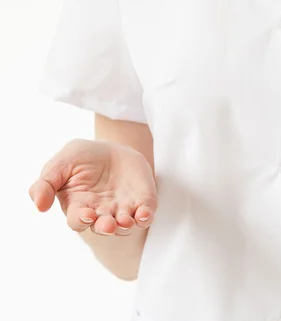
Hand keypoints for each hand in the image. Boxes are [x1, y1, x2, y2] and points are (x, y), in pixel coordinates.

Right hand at [29, 139, 156, 235]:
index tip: (87, 214)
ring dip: (126, 225)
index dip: (82, 220)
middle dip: (106, 228)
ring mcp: (123, 210)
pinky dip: (145, 217)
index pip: (79, 221)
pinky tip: (144, 214)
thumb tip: (39, 206)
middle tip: (108, 225)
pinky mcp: (142, 203)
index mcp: (79, 207)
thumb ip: (44, 185)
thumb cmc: (80, 158)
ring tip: (126, 221)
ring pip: (125, 225)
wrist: (110, 148)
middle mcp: (101, 213)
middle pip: (103, 228)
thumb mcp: (59, 165)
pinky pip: (145, 215)